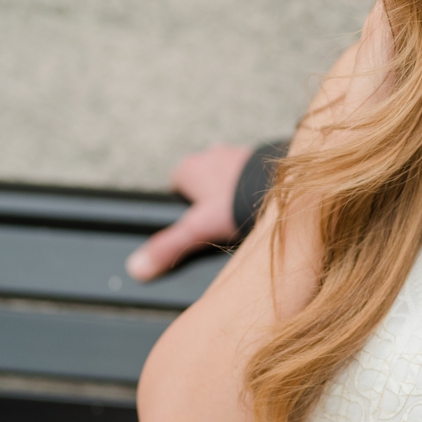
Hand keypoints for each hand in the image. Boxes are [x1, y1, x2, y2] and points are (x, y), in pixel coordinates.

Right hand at [126, 144, 254, 281]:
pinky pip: (251, 175)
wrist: (284, 188)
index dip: (184, 204)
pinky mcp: (261, 159)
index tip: (196, 221)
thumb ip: (167, 248)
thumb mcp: (197, 231)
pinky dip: (253, 188)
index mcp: (190, 168)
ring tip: (241, 214)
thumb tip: (137, 268)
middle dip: (209, 197)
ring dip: (232, 191)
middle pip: (203, 179)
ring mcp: (237, 154)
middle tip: (220, 220)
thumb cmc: (237, 204)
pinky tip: (260, 205)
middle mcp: (211, 155)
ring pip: (228, 175)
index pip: (176, 183)